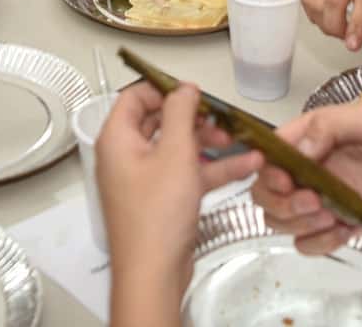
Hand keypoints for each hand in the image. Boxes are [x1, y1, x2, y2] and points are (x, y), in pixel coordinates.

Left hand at [100, 83, 262, 312]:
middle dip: (193, 118)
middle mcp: (126, 157)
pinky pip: (186, 174)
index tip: (192, 91)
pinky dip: (211, 170)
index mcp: (118, 139)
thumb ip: (180, 113)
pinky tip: (243, 168)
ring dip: (208, 143)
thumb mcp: (175, 153)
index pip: (135, 97)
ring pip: (177, 149)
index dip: (164, 89)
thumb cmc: (155, 219)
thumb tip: (183, 88)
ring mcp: (143, 180)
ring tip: (236, 142)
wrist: (154, 273)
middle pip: (159, 122)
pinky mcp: (160, 201)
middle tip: (217, 117)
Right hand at [250, 98, 361, 253]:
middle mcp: (307, 170)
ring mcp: (320, 200)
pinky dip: (318, 242)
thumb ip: (329, 127)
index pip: (268, 156)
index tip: (285, 181)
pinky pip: (308, 243)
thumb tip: (298, 152)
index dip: (267, 172)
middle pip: (265, 194)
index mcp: (308, 138)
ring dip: (298, 223)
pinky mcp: (336, 224)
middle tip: (314, 203)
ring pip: (281, 221)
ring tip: (331, 216)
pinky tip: (342, 230)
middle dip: (282, 203)